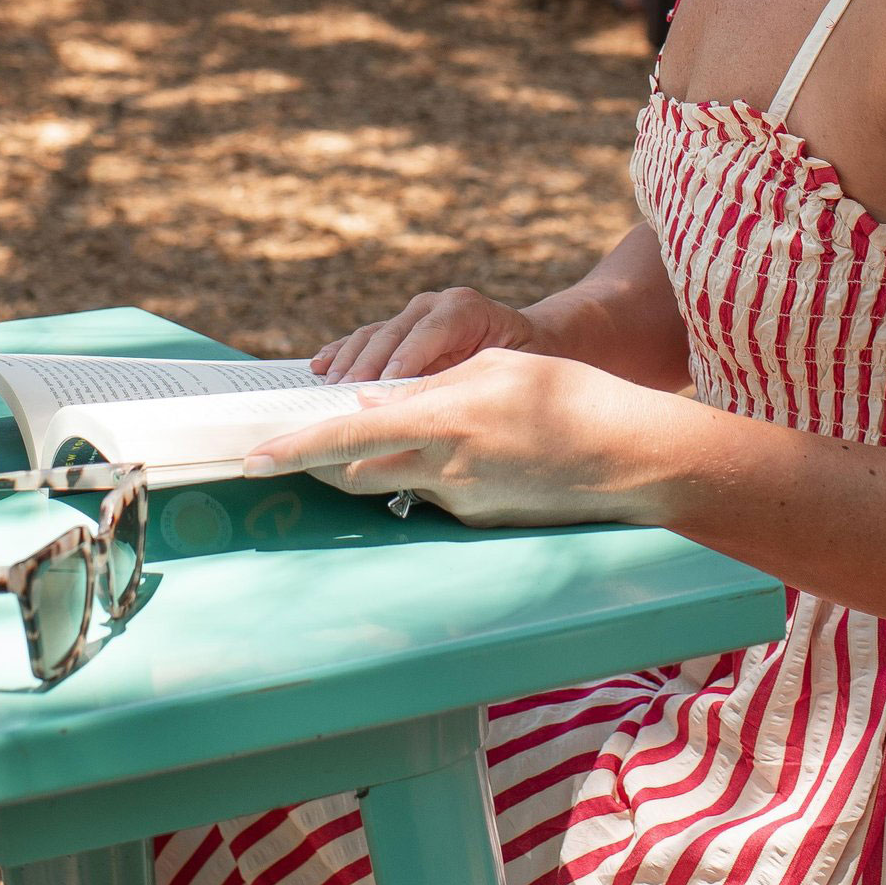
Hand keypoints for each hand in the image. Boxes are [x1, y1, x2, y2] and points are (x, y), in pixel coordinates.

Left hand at [251, 348, 669, 528]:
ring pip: (392, 480)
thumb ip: (431, 385)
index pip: (350, 435)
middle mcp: (446, 469)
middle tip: (288, 442)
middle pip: (354, 470)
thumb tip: (379, 402)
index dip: (296, 446)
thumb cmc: (571, 395)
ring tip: (387, 428)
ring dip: (376, 458)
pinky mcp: (480, 517)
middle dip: (319, 456)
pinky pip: (433, 489)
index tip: (252, 456)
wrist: (633, 458)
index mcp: (446, 421)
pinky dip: (426, 466)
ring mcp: (463, 501)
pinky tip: (466, 446)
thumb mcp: (496, 367)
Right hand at [311, 286, 545, 383]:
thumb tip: (435, 406)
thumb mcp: (508, 370)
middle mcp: (433, 305)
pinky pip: (364, 339)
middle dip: (367, 366)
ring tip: (327, 388)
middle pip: (392, 333)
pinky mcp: (398, 329)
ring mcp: (412, 314)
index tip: (384, 384)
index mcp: (464, 309)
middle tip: (344, 396)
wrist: (531, 340)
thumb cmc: (525, 362)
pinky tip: (319, 367)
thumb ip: (472, 381)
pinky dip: (340, 352)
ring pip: (372, 335)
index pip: (428, 331)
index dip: (405, 357)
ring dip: (347, 362)